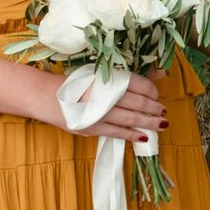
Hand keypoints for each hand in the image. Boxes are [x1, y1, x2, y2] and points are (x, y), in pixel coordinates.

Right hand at [51, 71, 167, 142]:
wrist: (46, 95)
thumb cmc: (76, 83)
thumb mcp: (101, 74)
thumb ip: (128, 77)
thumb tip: (160, 73)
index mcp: (108, 78)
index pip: (140, 84)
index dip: (152, 92)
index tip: (156, 96)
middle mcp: (105, 94)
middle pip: (139, 103)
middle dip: (154, 109)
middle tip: (163, 112)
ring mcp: (99, 112)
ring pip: (131, 119)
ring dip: (148, 123)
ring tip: (160, 125)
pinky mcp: (92, 126)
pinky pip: (117, 132)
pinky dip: (131, 135)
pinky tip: (142, 136)